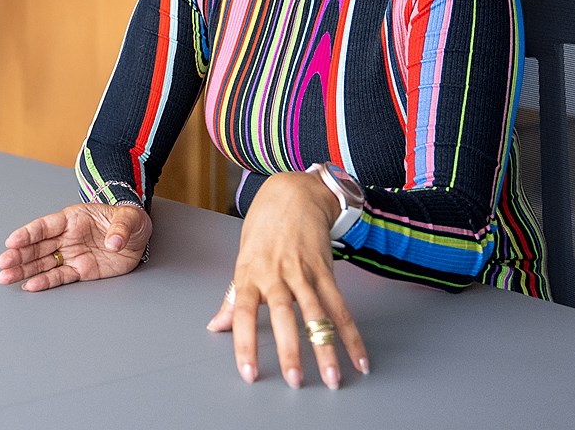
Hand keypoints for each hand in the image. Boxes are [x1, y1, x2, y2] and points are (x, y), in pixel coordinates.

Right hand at [0, 202, 151, 290]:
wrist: (138, 236)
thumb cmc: (129, 221)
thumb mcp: (131, 218)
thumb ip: (121, 227)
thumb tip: (114, 242)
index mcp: (73, 219)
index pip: (45, 226)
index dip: (28, 234)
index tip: (12, 241)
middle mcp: (67, 237)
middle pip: (37, 246)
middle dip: (19, 255)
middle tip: (2, 264)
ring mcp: (71, 254)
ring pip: (42, 263)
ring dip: (24, 270)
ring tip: (5, 277)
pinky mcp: (80, 270)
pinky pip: (59, 277)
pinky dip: (44, 282)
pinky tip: (29, 285)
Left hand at [206, 172, 368, 388]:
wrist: (293, 194)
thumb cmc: (263, 229)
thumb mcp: (242, 260)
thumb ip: (232, 297)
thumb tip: (215, 326)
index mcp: (249, 274)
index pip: (241, 312)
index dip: (243, 343)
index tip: (249, 372)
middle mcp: (275, 274)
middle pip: (282, 315)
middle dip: (289, 349)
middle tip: (293, 380)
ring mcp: (303, 272)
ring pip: (316, 315)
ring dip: (326, 348)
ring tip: (332, 378)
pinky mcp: (326, 270)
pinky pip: (340, 307)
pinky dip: (351, 334)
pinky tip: (359, 358)